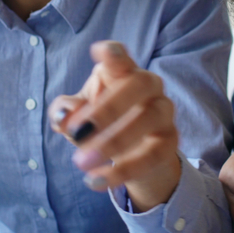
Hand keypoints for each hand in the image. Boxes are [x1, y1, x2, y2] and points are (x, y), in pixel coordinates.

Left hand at [49, 40, 180, 211]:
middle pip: (139, 83)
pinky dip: (124, 169)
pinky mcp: (170, 142)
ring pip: (151, 117)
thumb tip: (63, 116)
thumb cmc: (101, 124)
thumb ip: (64, 112)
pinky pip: (153, 154)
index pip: (120, 57)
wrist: (131, 156)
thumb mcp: (76, 117)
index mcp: (121, 72)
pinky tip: (96, 180)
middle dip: (108, 107)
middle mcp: (148, 86)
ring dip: (115, 140)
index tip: (99, 52)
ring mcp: (163, 112)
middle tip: (77, 132)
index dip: (113, 53)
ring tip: (82, 162)